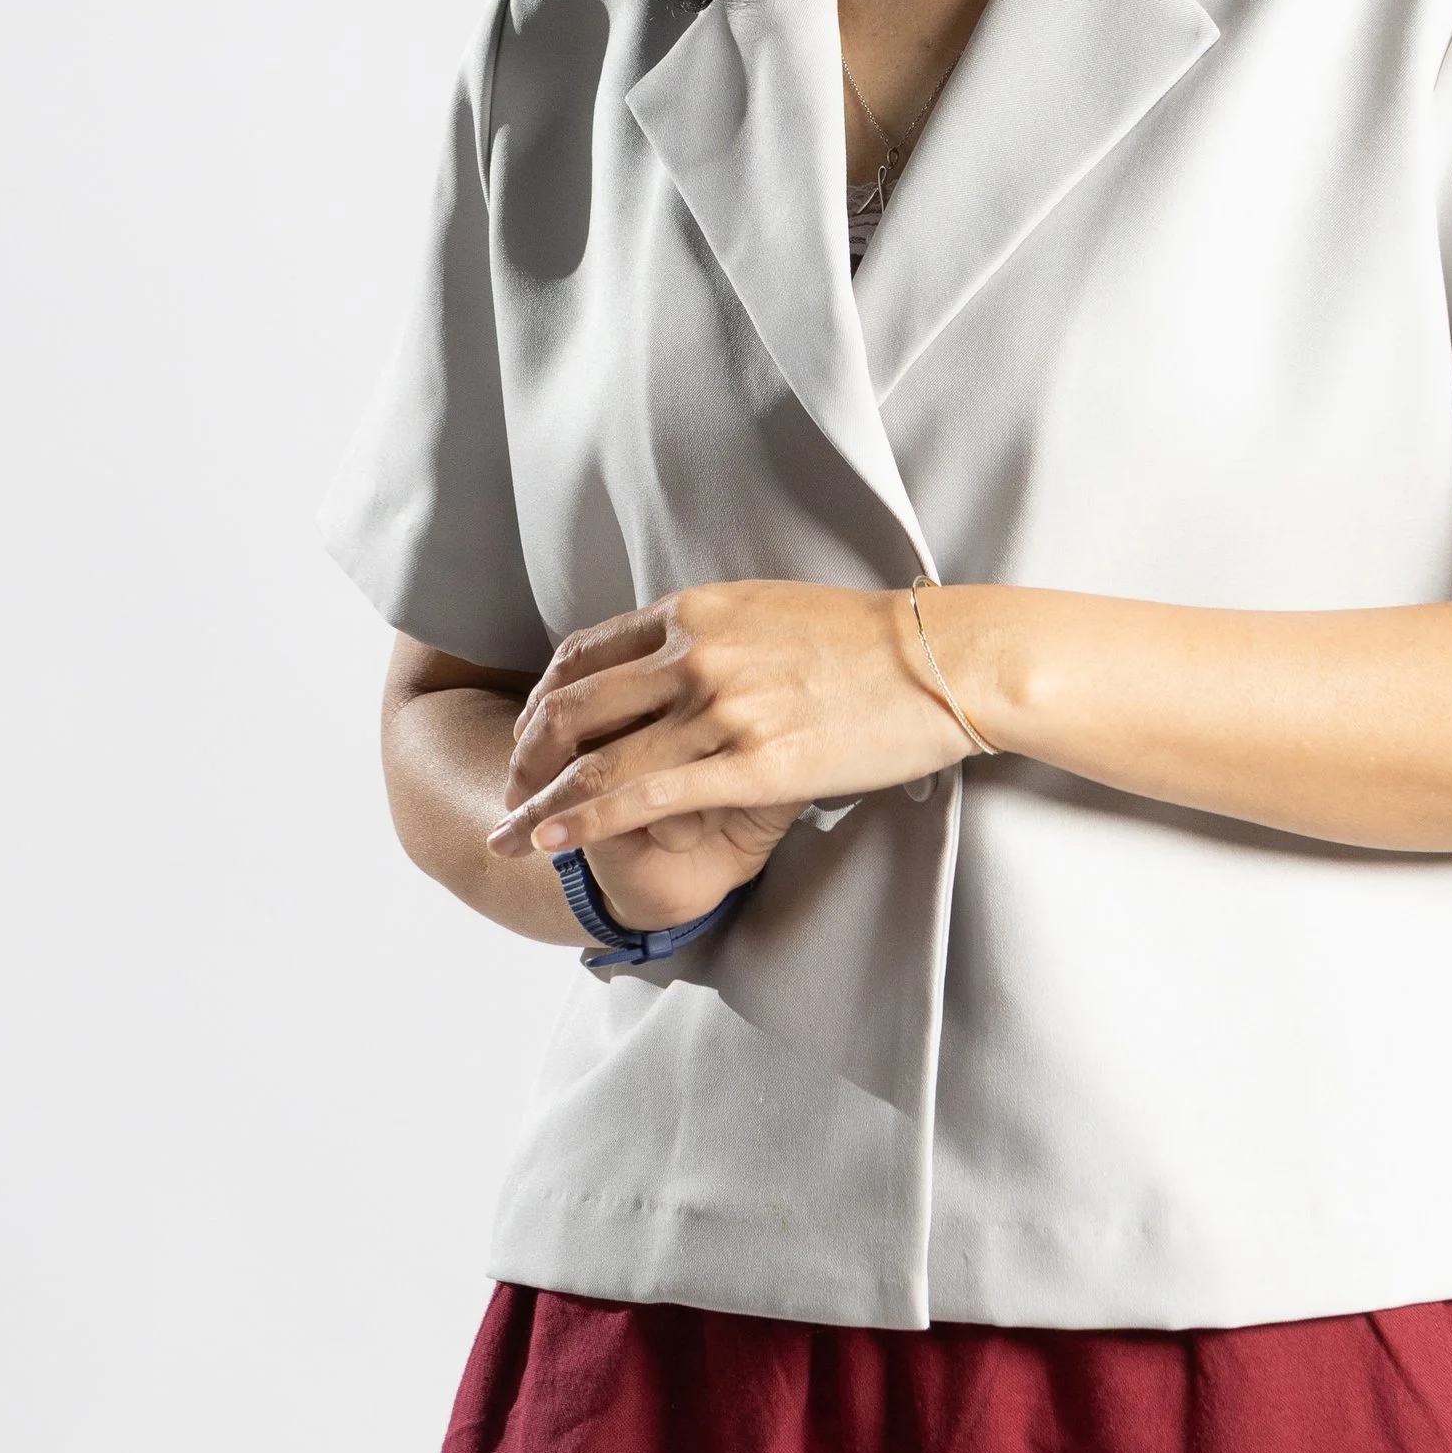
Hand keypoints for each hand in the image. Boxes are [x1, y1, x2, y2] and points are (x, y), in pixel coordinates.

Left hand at [486, 577, 972, 936]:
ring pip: (598, 759)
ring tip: (508, 835)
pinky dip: (586, 821)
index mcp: (695, 612)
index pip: (582, 654)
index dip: (541, 702)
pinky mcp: (749, 762)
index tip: (528, 737)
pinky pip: (643, 796)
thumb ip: (712, 632)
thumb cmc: (868, 642)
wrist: (944, 659)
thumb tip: (676, 657)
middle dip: (526, 756)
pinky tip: (554, 842)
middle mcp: (694, 652)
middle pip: (572, 706)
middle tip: (508, 793)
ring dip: (540, 804)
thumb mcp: (770, 610)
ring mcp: (719, 707)